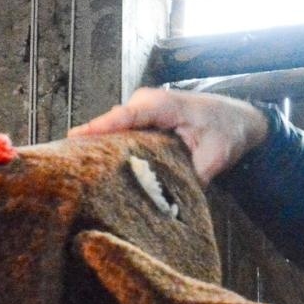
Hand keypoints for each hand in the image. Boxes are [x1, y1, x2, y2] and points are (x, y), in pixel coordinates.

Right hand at [69, 87, 268, 184]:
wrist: (238, 119)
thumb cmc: (227, 131)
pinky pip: (120, 132)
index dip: (100, 127)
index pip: (126, 115)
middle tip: (64, 163)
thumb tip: (175, 201)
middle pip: (111, 123)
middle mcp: (148, 102)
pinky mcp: (141, 120)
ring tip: (72, 166)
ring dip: (97, 146)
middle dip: (89, 142)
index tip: (75, 138)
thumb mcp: (217, 156)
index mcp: (164, 104)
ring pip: (113, 129)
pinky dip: (109, 146)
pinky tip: (93, 164)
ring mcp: (142, 110)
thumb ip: (195, 175)